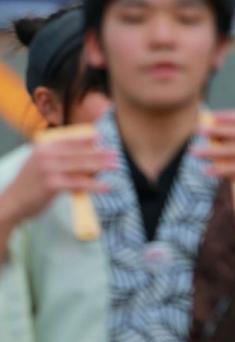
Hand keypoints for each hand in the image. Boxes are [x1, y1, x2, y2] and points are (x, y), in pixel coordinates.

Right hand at [0, 134, 115, 227]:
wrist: (10, 204)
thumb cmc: (28, 185)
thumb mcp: (39, 163)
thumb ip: (57, 156)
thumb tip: (84, 153)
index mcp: (43, 147)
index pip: (69, 140)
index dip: (86, 139)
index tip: (101, 137)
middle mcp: (46, 155)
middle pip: (78, 152)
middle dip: (99, 152)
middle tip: (115, 153)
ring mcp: (49, 169)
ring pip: (81, 166)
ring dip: (101, 165)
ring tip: (115, 165)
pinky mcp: (53, 185)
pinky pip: (78, 183)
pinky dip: (94, 184)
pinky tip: (105, 186)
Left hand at [194, 111, 234, 239]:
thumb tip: (218, 139)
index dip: (227, 116)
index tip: (212, 116)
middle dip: (215, 130)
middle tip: (198, 130)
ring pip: (229, 150)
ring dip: (210, 150)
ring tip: (195, 151)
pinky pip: (231, 168)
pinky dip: (217, 169)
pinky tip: (207, 171)